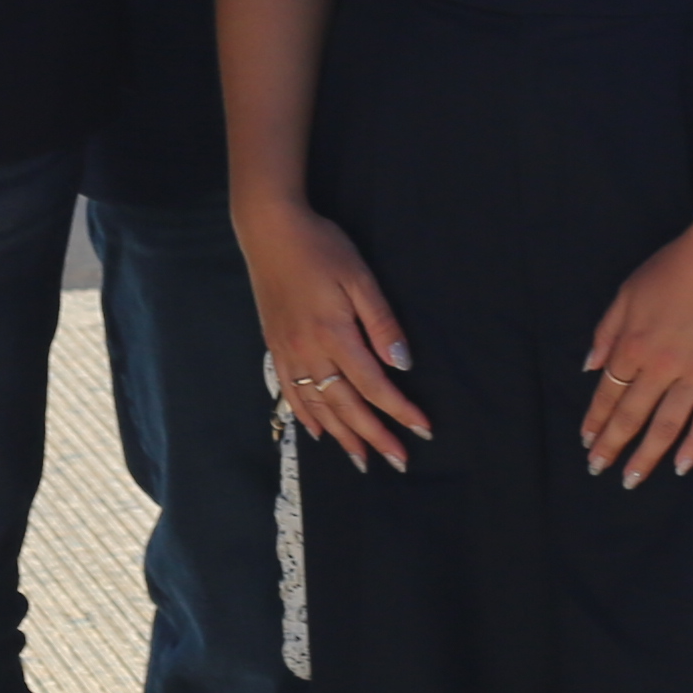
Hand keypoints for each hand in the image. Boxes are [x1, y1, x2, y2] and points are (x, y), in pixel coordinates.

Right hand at [235, 192, 425, 473]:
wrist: (270, 231)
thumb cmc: (321, 248)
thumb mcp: (360, 278)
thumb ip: (381, 323)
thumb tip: (402, 365)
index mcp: (334, 335)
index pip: (374, 385)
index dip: (399, 411)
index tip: (422, 430)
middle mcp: (308, 352)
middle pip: (346, 406)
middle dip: (374, 436)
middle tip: (398, 461)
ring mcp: (288, 353)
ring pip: (318, 407)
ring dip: (342, 436)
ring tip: (362, 459)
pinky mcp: (275, 348)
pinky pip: (291, 394)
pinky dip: (306, 417)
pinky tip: (319, 432)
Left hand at [581, 225, 692, 485]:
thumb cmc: (673, 268)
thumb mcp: (627, 292)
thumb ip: (606, 332)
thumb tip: (590, 368)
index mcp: (633, 346)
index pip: (608, 394)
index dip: (596, 421)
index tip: (586, 442)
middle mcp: (661, 367)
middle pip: (632, 415)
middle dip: (612, 446)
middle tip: (598, 470)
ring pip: (667, 425)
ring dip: (646, 455)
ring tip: (631, 480)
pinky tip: (681, 467)